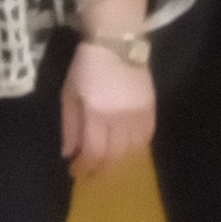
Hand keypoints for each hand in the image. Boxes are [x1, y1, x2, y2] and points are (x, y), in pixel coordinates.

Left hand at [58, 39, 156, 178]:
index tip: (76, 173)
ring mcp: (139, 115)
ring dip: (119, 164)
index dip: (85, 167)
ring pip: (132, 151)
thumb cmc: (86, 67)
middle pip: (114, 156)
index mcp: (97, 114)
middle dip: (101, 171)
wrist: (117, 44)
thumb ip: (69, 126)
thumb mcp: (69, 94)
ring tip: (108, 169)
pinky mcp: (152, 109)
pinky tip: (127, 153)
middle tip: (91, 177)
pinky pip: (147, 138)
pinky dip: (136, 150)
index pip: (93, 152)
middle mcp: (120, 119)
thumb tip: (68, 153)